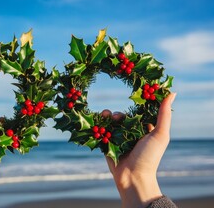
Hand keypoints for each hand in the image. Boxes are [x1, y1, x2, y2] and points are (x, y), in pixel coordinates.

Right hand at [104, 93, 175, 207]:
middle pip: (123, 117)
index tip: (133, 93)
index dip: (136, 103)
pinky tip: (99, 120)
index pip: (140, 112)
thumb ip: (164, 114)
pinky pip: (103, 131)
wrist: (133, 177)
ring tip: (106, 116)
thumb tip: (172, 93)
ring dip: (108, 117)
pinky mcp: (108, 144)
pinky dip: (99, 125)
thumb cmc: (150, 157)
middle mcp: (132, 133)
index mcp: (145, 130)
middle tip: (117, 116)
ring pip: (112, 123)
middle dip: (119, 114)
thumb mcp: (160, 134)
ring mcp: (119, 139)